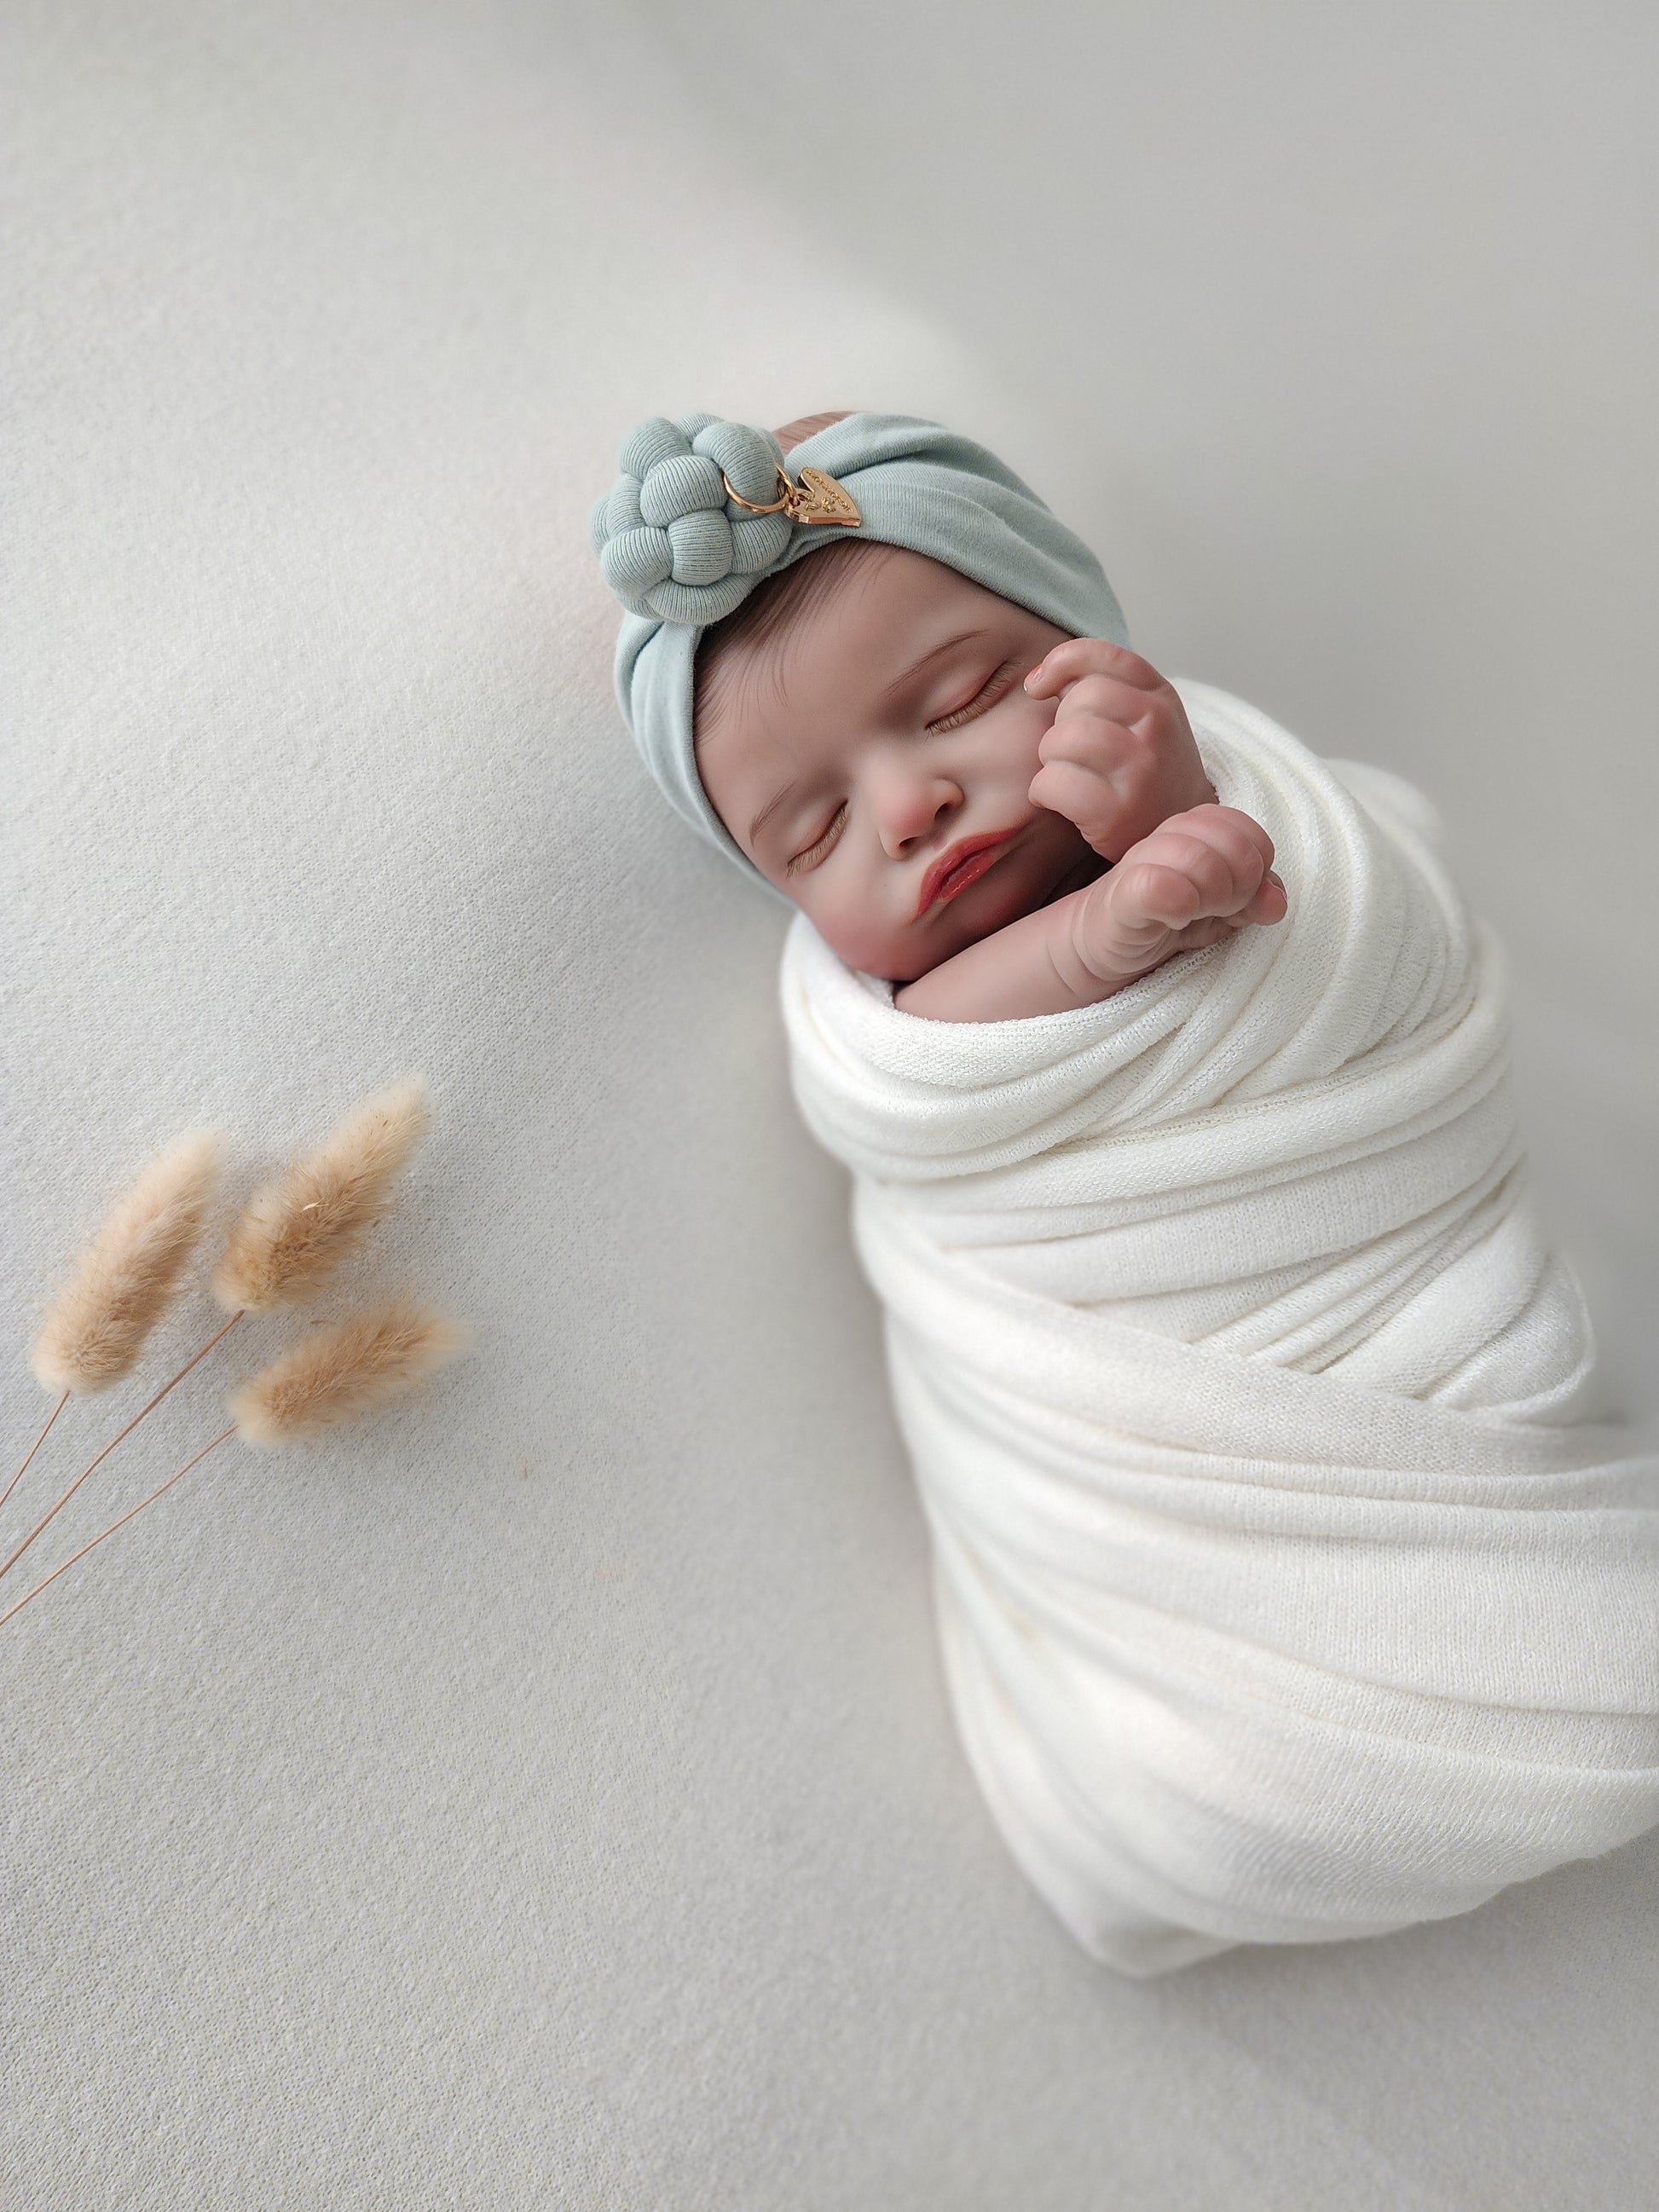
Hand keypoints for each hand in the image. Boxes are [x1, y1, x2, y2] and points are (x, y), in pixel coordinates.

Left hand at [1025, 640, 1215, 861]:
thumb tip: (1037, 681)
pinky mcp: (1117, 811)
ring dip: (1050, 759)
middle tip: (1074, 754)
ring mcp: (1139, 768)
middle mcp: (1156, 726)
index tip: (1040, 686)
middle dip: (1060, 726)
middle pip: (1077, 700)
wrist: (1179, 832)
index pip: (1102, 656)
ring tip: (1069, 775)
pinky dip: (1044, 792)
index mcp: (1160, 697)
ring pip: (1062, 739)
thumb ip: (1099, 688)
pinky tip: (1060, 801)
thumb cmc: (1148, 772)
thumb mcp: (1142, 719)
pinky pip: (1053, 782)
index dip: (1060, 663)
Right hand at [1069, 803, 1286, 989]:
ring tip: (1196, 916)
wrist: (1099, 945)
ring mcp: (1141, 863)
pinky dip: (1178, 903)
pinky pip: (1156, 885)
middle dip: (1240, 884)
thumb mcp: (1218, 911)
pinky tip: (1174, 920)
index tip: (1239, 898)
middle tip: (1220, 909)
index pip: (1248, 831)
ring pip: (1200, 859)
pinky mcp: (1118, 896)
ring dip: (1212, 897)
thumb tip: (1277, 901)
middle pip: (1232, 842)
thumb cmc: (1160, 920)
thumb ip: (1252, 899)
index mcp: (1195, 831)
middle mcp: (1168, 836)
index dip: (1256, 867)